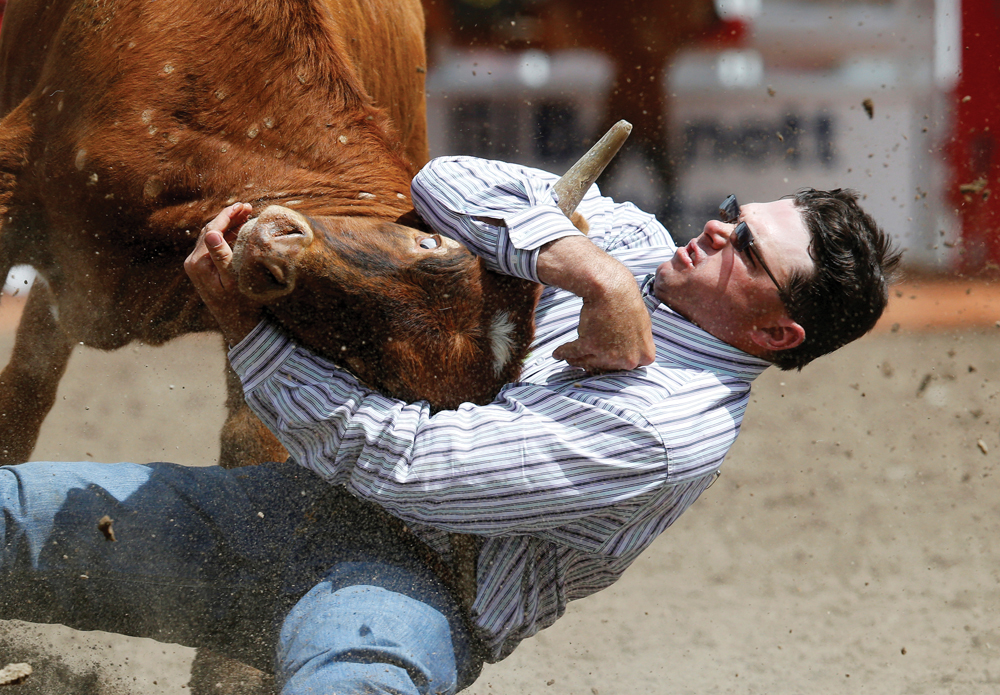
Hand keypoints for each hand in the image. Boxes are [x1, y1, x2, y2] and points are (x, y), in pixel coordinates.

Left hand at [184, 203, 262, 345]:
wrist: (236, 324)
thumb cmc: (239, 303)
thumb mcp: (233, 280)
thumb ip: (221, 256)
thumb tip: (212, 233)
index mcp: (198, 262)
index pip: (212, 229)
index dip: (228, 215)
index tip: (244, 205)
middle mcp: (192, 262)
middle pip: (210, 230)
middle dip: (228, 217)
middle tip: (248, 208)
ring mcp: (195, 266)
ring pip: (211, 237)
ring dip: (227, 225)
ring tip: (245, 216)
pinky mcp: (201, 269)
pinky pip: (212, 247)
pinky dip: (225, 236)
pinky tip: (237, 231)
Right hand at [537, 235, 654, 371]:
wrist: (612, 288)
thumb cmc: (626, 302)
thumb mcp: (642, 327)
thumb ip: (636, 345)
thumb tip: (625, 356)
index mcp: (645, 356)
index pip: (625, 367)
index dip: (611, 361)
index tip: (602, 358)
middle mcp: (629, 360)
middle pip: (605, 366)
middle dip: (593, 361)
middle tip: (584, 357)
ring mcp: (610, 355)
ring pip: (587, 362)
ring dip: (575, 359)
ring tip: (568, 355)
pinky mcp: (590, 346)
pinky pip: (571, 353)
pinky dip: (563, 352)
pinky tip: (558, 352)